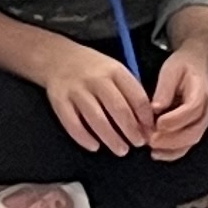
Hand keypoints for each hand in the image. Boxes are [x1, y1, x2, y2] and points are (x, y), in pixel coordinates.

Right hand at [37, 34, 159, 154]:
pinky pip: (73, 124)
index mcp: (114, 70)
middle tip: (138, 143)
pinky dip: (84, 138)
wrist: (57, 57)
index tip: (150, 131)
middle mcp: (96, 79)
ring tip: (121, 149)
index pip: (136, 96)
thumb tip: (146, 121)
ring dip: (112, 138)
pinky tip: (94, 146)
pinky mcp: (59, 101)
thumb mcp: (114, 70)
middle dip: (131, 131)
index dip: (146, 118)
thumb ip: (129, 91)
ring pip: (97, 119)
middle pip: (118, 109)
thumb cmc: (91, 68)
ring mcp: (76, 90)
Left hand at [147, 37, 207, 159]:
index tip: (158, 124)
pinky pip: (188, 144)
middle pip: (194, 131)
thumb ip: (164, 89)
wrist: (196, 64)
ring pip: (191, 141)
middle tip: (151, 140)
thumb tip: (155, 109)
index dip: (176, 119)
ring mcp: (203, 121)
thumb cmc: (182, 67)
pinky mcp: (196, 127)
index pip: (192, 109)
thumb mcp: (170, 70)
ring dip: (172, 149)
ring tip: (152, 150)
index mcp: (201, 92)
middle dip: (172, 140)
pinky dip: (173, 153)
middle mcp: (206, 110)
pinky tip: (157, 154)